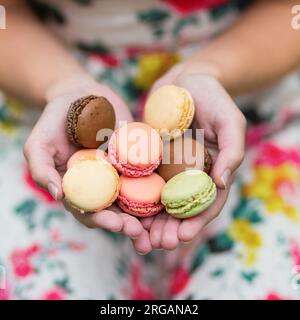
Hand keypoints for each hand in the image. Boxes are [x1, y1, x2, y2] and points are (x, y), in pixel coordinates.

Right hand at [23, 76, 147, 244]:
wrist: (80, 94)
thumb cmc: (54, 120)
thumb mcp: (38, 144)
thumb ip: (42, 169)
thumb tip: (58, 195)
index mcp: (79, 188)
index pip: (89, 211)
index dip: (102, 220)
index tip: (115, 224)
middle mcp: (101, 184)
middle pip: (115, 210)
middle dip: (126, 223)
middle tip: (139, 231)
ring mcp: (120, 172)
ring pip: (133, 197)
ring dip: (144, 212)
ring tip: (155, 221)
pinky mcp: (137, 157)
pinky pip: (148, 172)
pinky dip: (157, 185)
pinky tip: (168, 193)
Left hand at [142, 62, 245, 249]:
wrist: (184, 80)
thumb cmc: (212, 97)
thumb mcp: (230, 121)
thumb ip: (232, 152)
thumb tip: (222, 184)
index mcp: (211, 171)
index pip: (206, 204)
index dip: (196, 223)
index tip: (182, 237)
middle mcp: (188, 175)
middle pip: (180, 209)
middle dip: (170, 229)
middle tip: (157, 244)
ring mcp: (167, 168)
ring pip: (158, 201)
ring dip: (150, 222)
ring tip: (138, 238)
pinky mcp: (148, 158)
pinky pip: (139, 180)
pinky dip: (132, 197)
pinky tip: (123, 211)